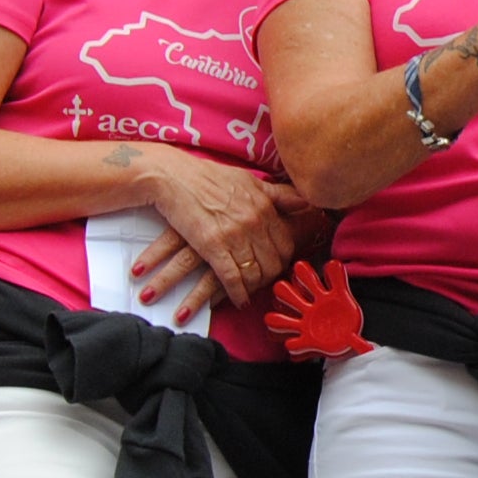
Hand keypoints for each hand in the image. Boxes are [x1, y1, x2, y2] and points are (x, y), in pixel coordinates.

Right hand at [139, 154, 302, 310]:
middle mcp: (254, 221)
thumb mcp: (248, 180)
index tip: (275, 267)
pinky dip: (236, 293)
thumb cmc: (207, 177)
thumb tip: (307, 203)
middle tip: (262, 285)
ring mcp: (234, 234)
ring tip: (249, 292)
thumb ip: (277, 194)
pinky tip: (237, 300)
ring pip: (255, 273)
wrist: (171, 176)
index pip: (286, 244)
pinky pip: (232, 278)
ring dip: (253, 288)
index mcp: (264, 205)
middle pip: (274, 262)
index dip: (282, 260)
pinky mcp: (212, 246)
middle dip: (269, 278)